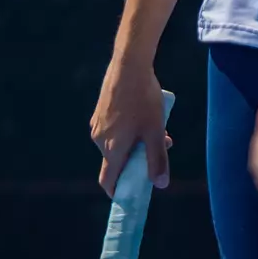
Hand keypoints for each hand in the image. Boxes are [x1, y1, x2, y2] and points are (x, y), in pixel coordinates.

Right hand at [90, 59, 173, 196]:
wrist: (129, 65)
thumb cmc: (144, 99)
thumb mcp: (155, 131)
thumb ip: (157, 159)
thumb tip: (161, 184)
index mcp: (111, 149)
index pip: (108, 180)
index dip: (118, 190)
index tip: (130, 193)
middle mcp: (99, 140)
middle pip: (115, 160)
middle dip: (135, 160)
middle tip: (158, 149)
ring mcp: (97, 124)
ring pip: (116, 142)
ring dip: (134, 142)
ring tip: (156, 127)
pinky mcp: (99, 111)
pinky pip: (113, 129)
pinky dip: (127, 129)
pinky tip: (144, 114)